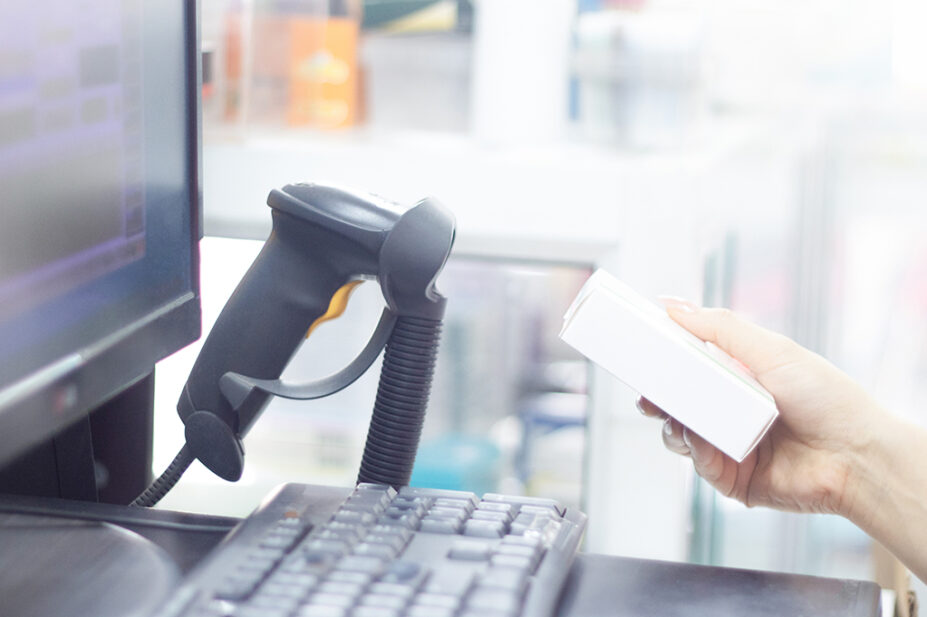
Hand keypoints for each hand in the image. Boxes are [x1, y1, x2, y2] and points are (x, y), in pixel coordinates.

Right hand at [640, 299, 885, 517]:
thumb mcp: (771, 350)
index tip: (640, 351)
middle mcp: (732, 411)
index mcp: (739, 378)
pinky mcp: (733, 479)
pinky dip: (695, 449)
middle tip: (645, 393)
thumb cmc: (826, 398)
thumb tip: (673, 304)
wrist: (857, 455)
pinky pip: (700, 463)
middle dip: (656, 398)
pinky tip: (700, 439)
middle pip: (677, 403)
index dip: (663, 361)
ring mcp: (731, 445)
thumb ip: (719, 327)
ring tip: (675, 416)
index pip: (689, 366)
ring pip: (680, 435)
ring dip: (672, 425)